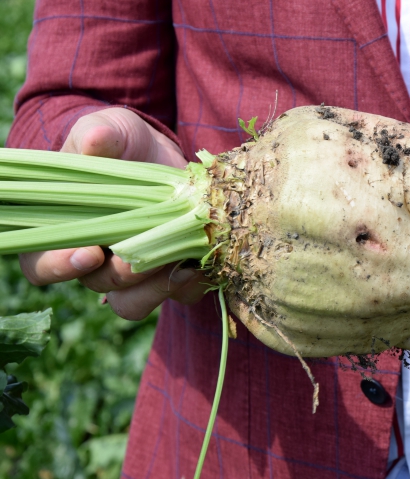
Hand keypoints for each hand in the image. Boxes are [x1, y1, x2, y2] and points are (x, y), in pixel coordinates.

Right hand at [19, 108, 205, 319]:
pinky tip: (199, 266)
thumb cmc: (124, 143)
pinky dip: (189, 286)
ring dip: (153, 290)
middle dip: (119, 276)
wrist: (168, 155)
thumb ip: (99, 134)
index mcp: (64, 230)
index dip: (59, 266)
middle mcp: (96, 260)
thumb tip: (94, 141)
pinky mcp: (172, 274)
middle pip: (97, 286)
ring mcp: (135, 272)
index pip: (43, 264)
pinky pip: (178, 296)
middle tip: (139, 260)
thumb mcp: (111, 130)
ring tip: (176, 266)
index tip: (88, 254)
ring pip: (133, 303)